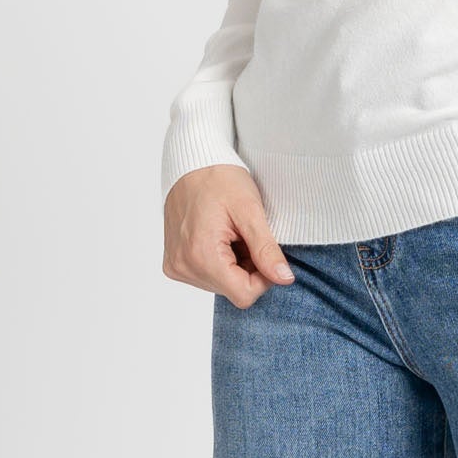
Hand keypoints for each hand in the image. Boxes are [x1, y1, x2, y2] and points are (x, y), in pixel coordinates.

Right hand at [163, 165, 295, 307]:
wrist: (191, 163)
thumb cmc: (220, 180)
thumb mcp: (250, 211)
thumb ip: (266, 249)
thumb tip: (284, 279)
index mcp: (200, 256)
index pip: (244, 295)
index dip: (263, 277)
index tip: (263, 250)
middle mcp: (183, 266)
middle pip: (233, 290)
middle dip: (247, 268)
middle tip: (245, 236)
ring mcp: (176, 266)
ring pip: (222, 285)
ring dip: (234, 265)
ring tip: (230, 234)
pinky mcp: (174, 263)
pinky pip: (206, 277)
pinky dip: (219, 262)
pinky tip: (218, 237)